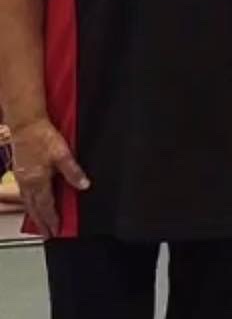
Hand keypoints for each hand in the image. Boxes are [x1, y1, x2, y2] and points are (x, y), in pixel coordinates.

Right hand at [10, 119, 89, 237]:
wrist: (26, 124)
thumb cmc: (43, 137)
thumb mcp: (63, 154)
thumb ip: (73, 171)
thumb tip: (84, 185)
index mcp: (38, 181)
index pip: (46, 206)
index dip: (52, 219)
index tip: (56, 230)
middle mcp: (27, 182)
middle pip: (34, 208)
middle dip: (41, 222)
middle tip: (47, 234)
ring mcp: (21, 177)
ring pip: (28, 202)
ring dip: (34, 214)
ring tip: (39, 224)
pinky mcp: (19, 171)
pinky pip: (24, 194)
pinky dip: (29, 203)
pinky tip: (32, 203)